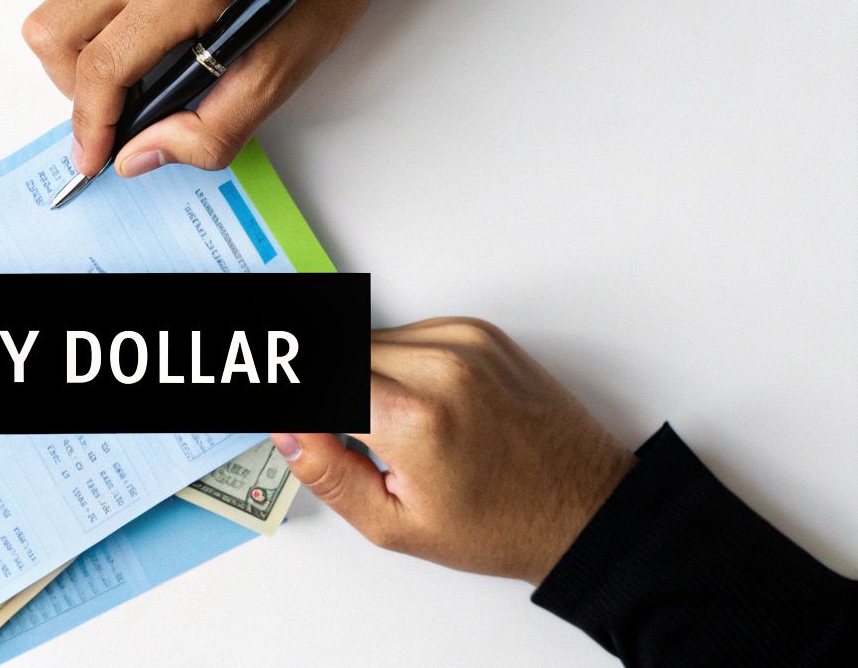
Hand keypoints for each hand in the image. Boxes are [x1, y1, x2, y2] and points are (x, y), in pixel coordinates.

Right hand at [24, 0, 423, 177]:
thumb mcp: (288, 68)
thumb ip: (212, 128)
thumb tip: (139, 153)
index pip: (100, 66)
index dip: (89, 126)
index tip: (93, 156)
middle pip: (51, 28)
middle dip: (73, 84)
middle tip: (117, 108)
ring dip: (97, 42)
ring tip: (157, 56)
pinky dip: (120, 2)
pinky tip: (173, 4)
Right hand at [273, 319, 635, 583]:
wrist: (583, 506)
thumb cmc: (500, 524)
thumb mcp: (397, 526)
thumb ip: (329, 473)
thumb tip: (286, 430)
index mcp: (412, 419)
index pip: (315, 378)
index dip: (284, 387)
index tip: (274, 402)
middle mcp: (438, 367)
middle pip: (336, 351)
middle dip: (320, 386)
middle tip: (330, 427)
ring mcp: (462, 342)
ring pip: (367, 337)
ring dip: (356, 373)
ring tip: (380, 422)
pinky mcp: (478, 332)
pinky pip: (406, 332)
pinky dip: (393, 361)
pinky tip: (411, 400)